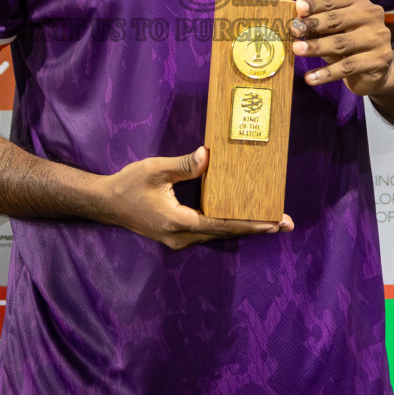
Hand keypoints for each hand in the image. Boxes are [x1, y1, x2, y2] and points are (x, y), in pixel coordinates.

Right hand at [99, 147, 293, 250]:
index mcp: (179, 222)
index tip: (274, 222)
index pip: (222, 225)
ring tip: (272, 222)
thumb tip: (209, 155)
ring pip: (218, 234)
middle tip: (285, 223)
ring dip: (244, 228)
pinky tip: (242, 218)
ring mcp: (180, 239)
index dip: (250, 223)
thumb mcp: (155, 169)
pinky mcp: (178, 234)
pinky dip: (228, 225)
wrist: (107, 203)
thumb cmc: (129, 184)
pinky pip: (209, 231)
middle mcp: (182, 236)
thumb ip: (184, 164)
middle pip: (226, 233)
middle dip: (256, 228)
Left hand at [291, 0, 392, 95]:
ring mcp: (378, 37)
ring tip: (297, 50)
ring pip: (341, 43)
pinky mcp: (379, 59)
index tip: (298, 8)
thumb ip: (318, 21)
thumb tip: (296, 20)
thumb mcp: (332, 28)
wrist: (374, 68)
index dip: (315, 3)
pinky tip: (310, 78)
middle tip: (294, 31)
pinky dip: (326, 73)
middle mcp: (371, 14)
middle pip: (337, 19)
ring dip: (316, 47)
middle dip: (313, 25)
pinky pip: (348, 67)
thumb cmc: (346, 40)